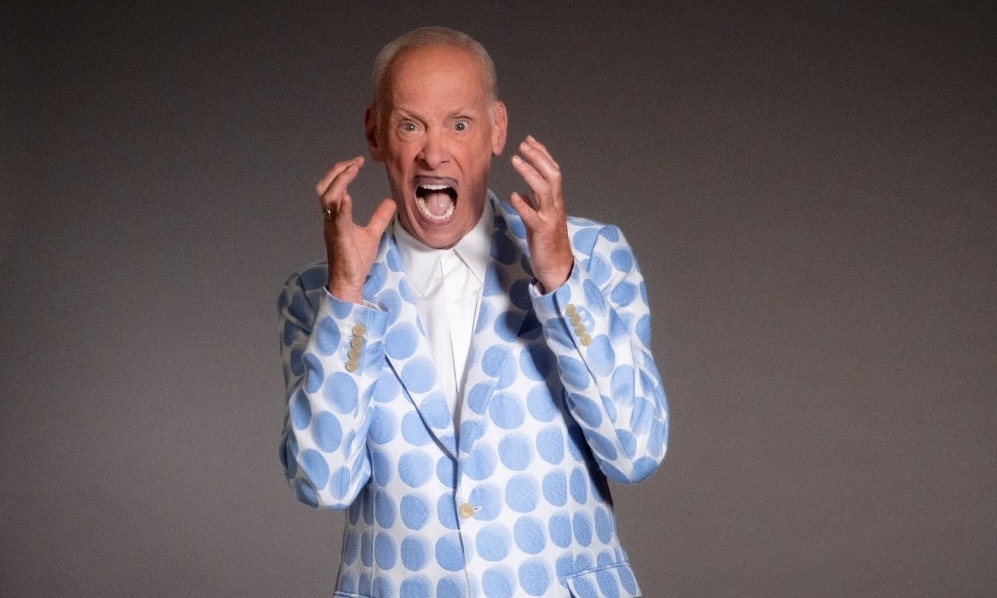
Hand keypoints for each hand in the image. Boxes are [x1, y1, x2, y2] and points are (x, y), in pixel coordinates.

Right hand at [316, 156, 395, 302]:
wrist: (349, 281)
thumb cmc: (355, 260)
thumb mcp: (372, 233)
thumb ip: (379, 217)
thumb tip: (391, 202)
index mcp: (336, 216)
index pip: (333, 187)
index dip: (343, 172)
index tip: (358, 161)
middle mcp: (331, 219)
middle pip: (324, 187)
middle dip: (337, 171)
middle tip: (355, 161)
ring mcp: (333, 228)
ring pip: (326, 199)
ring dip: (339, 182)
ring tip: (352, 169)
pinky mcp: (338, 239)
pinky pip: (336, 221)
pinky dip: (341, 207)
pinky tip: (348, 197)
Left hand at [509, 136, 573, 292]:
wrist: (558, 269)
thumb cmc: (548, 245)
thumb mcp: (539, 222)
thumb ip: (533, 206)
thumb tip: (522, 194)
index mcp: (554, 202)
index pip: (552, 172)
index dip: (542, 155)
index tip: (529, 141)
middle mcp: (555, 207)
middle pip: (552, 175)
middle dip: (538, 157)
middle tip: (523, 144)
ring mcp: (550, 219)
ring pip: (544, 190)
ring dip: (530, 173)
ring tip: (515, 160)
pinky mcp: (542, 233)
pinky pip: (533, 217)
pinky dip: (523, 205)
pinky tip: (514, 195)